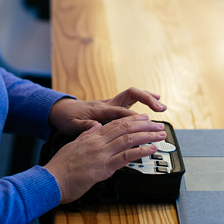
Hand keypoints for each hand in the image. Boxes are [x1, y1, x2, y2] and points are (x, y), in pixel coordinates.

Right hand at [43, 114, 166, 203]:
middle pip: (125, 128)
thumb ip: (85, 136)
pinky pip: (126, 157)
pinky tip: (151, 149)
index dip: (132, 120)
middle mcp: (98, 142)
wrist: (50, 180)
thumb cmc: (59, 168)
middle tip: (158, 125)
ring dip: (147, 135)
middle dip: (144, 125)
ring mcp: (101, 154)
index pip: (115, 124)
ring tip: (160, 134)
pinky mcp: (103, 168)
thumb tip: (95, 128)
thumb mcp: (72, 146)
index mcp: (91, 137)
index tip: (144, 118)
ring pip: (129, 139)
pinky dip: (141, 151)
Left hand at [48, 87, 166, 137]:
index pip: (120, 112)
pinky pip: (131, 100)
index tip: (145, 122)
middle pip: (130, 95)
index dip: (133, 117)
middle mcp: (108, 104)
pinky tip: (153, 104)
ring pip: (133, 95)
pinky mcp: (112, 105)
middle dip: (147, 99)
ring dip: (148, 98)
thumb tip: (95, 128)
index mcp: (100, 110)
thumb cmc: (67, 118)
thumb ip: (84, 127)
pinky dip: (143, 100)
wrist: (61, 110)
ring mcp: (111, 103)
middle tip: (160, 108)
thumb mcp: (72, 125)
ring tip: (162, 105)